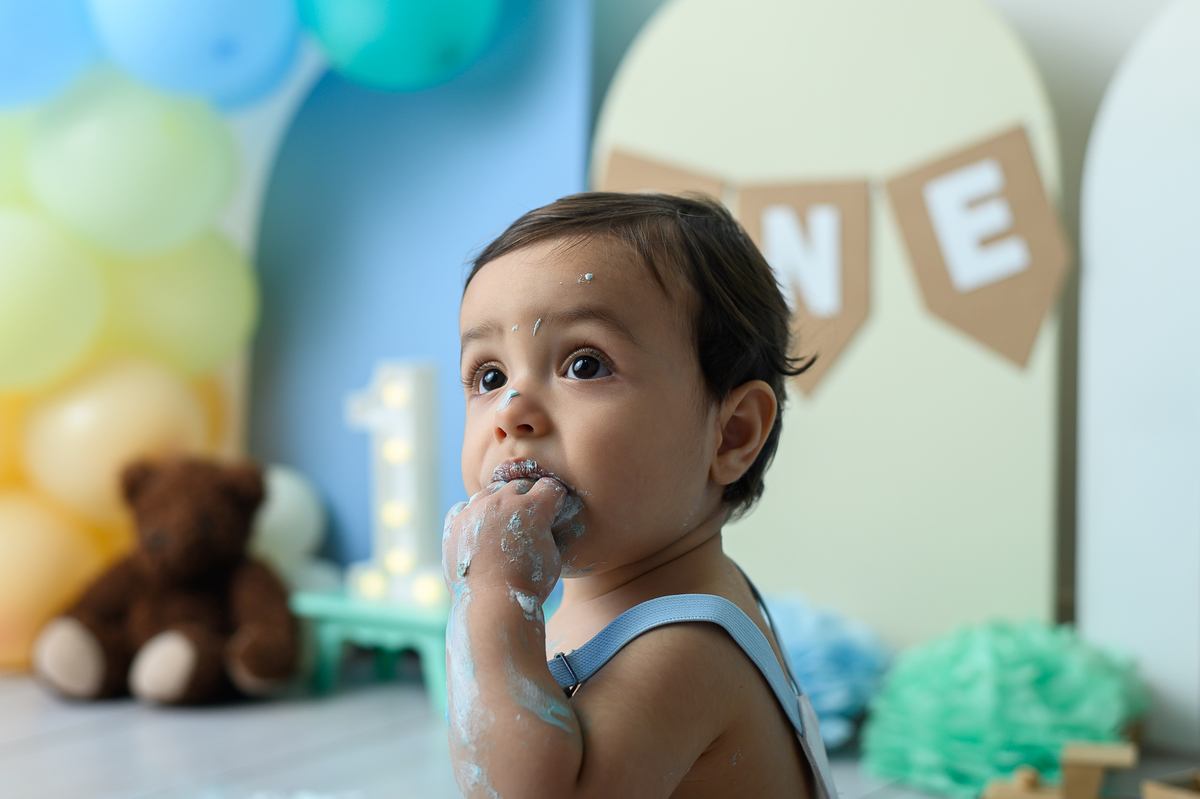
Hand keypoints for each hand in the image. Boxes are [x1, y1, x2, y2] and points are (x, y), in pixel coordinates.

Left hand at [442, 477, 567, 601]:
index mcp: (533, 506)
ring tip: (502, 527)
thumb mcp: (552, 554)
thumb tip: (542, 520)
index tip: (552, 511)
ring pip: (491, 493)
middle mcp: (503, 501)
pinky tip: (479, 532)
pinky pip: (465, 507)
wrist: (491, 604)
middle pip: (519, 485)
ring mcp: (476, 510)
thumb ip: (546, 528)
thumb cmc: (529, 584)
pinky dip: (473, 515)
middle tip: (527, 521)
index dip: (554, 499)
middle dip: (527, 498)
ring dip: (499, 504)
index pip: (550, 486)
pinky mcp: (454, 523)